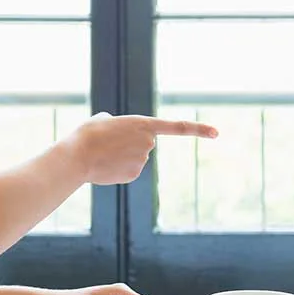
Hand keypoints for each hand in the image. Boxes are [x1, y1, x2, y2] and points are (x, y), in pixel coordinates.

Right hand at [66, 113, 218, 184]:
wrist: (77, 156)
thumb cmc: (88, 133)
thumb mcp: (105, 119)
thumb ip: (121, 125)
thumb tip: (121, 135)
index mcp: (144, 124)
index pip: (178, 127)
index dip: (198, 130)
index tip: (216, 133)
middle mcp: (149, 143)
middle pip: (145, 143)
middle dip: (131, 143)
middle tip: (110, 141)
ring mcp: (143, 161)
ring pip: (136, 157)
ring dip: (122, 155)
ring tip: (105, 153)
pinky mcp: (134, 175)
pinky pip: (129, 169)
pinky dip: (119, 168)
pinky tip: (106, 165)